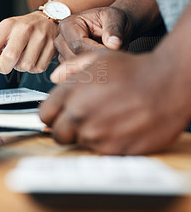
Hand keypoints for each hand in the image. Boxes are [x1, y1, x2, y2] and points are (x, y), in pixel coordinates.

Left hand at [0, 11, 58, 75]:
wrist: (48, 19)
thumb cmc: (23, 28)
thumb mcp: (6, 31)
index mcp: (8, 25)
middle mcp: (24, 29)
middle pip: (10, 57)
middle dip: (4, 67)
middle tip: (5, 65)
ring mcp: (40, 37)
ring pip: (25, 66)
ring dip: (20, 67)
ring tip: (23, 56)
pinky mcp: (52, 46)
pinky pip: (38, 68)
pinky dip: (33, 67)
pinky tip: (34, 57)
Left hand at [39, 50, 187, 154]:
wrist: (167, 84)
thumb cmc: (135, 71)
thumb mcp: (98, 59)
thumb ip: (70, 68)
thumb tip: (55, 76)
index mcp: (70, 93)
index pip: (44, 116)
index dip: (52, 116)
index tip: (59, 116)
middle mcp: (79, 115)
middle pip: (58, 135)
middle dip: (66, 129)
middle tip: (83, 120)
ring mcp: (96, 135)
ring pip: (80, 143)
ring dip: (88, 135)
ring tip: (107, 119)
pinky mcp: (114, 150)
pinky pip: (101, 152)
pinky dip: (107, 143)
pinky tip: (119, 127)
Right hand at [55, 7, 133, 62]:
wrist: (111, 26)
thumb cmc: (111, 20)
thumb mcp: (116, 18)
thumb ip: (114, 29)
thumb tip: (114, 44)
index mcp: (68, 25)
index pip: (78, 45)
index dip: (96, 51)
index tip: (113, 53)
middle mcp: (60, 39)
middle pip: (74, 58)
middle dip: (95, 59)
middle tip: (114, 55)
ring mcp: (61, 53)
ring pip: (75, 68)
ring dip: (93, 65)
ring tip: (107, 55)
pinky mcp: (66, 63)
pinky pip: (77, 72)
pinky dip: (90, 69)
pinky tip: (101, 62)